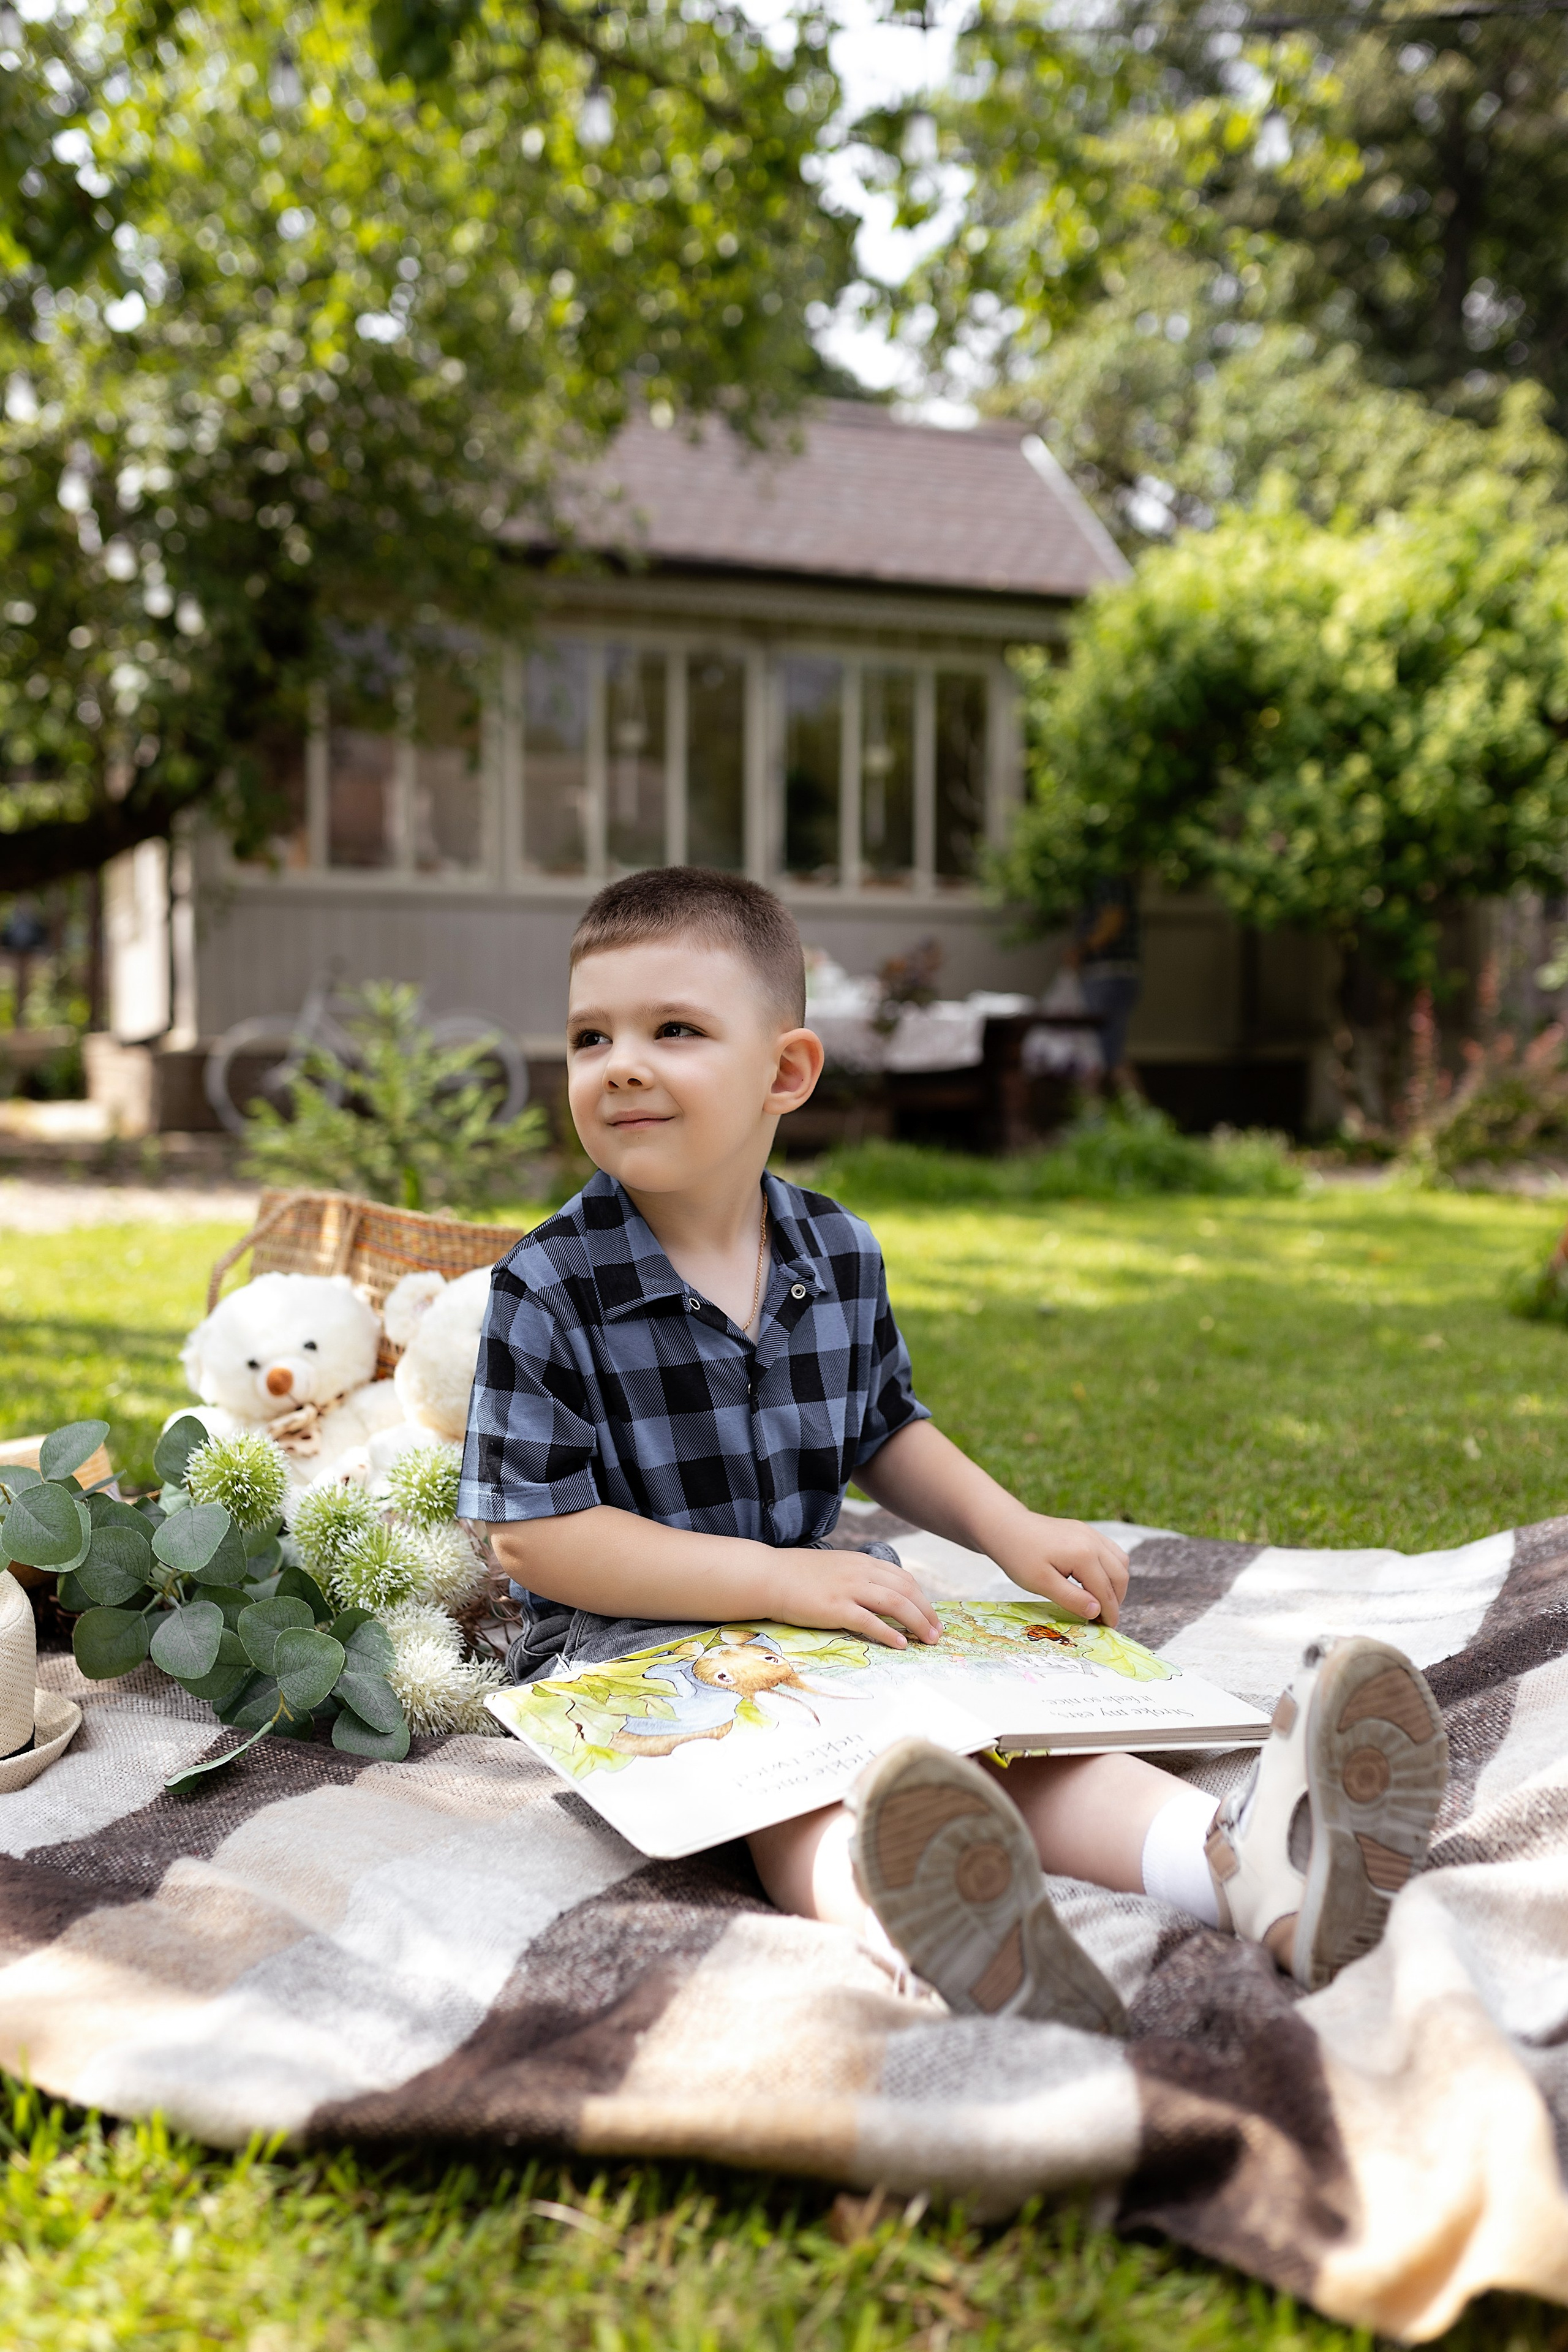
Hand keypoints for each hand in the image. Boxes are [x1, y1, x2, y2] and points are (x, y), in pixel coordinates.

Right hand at [764, 1549, 941, 1649]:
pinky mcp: (835, 1607)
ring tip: (929, 1640)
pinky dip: (890, 1633)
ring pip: (895, 1603)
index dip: (922, 1598)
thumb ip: (857, 1577)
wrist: (768, 1576)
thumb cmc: (797, 1576)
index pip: (903, 1578)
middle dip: (927, 1613)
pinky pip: (870, 1621)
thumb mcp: (835, 1568)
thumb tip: (877, 1594)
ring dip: (917, 1622)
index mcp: (861, 1562)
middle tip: (938, 1633)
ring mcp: (848, 1589)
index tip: (931, 1616)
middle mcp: (860, 1572)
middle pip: (906, 1590)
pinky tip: (901, 1644)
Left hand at [991, 1514, 1129, 1626]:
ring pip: (1120, 1561)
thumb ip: (1071, 1598)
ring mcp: (1090, 1533)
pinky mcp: (1085, 1530)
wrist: (1005, 1526)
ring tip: (1102, 1601)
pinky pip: (1110, 1550)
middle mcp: (1092, 1541)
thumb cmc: (1018, 1556)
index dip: (1109, 1613)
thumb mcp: (1041, 1583)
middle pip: (1119, 1576)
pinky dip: (1110, 1568)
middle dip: (1116, 1600)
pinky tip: (1096, 1580)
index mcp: (1083, 1555)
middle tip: (1105, 1618)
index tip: (1107, 1629)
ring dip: (1116, 1583)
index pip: (1105, 1590)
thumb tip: (1097, 1611)